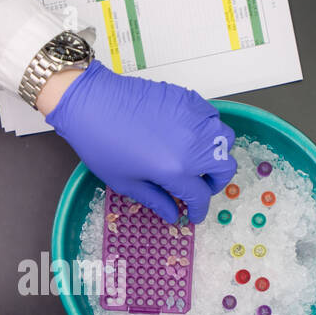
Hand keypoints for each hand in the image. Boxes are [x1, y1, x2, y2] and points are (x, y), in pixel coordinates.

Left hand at [44, 60, 236, 223]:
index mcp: (175, 170)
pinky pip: (211, 115)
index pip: (200, 196)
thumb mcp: (125, 182)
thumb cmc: (101, 143)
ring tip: (198, 158)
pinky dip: (207, 128)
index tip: (194, 214)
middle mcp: (193, 144)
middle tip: (199, 186)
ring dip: (216, 153)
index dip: (198, 210)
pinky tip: (190, 134)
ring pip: (225, 138)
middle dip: (215, 182)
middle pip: (224, 168)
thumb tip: (172, 215)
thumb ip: (155, 200)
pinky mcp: (188, 99)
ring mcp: (194, 118)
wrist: (90, 103)